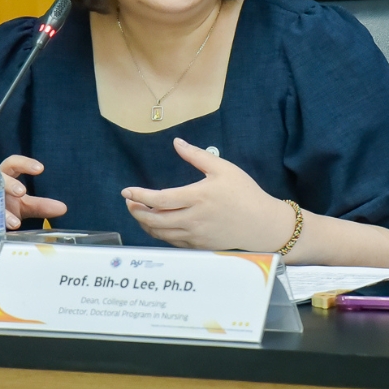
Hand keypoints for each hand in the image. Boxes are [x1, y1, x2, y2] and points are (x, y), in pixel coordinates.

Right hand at [0, 155, 66, 229]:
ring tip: (15, 222)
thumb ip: (41, 206)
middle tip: (22, 192)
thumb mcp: (25, 206)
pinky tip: (6, 229)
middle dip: (9, 184)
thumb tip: (63, 208)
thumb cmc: (7, 206)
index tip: (40, 169)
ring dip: (2, 209)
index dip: (24, 163)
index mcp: (5, 176)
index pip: (13, 163)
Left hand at [121, 138, 293, 251]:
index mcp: (197, 197)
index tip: (126, 191)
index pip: (159, 200)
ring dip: (145, 224)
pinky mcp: (199, 245)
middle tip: (129, 203)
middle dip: (136, 212)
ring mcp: (195, 235)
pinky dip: (159, 234)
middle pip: (154, 220)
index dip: (139, 196)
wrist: (262, 224)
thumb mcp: (223, 168)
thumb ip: (197, 155)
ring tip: (139, 212)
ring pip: (160, 233)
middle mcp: (193, 219)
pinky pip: (172, 241)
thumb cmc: (244, 193)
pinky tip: (157, 224)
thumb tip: (176, 142)